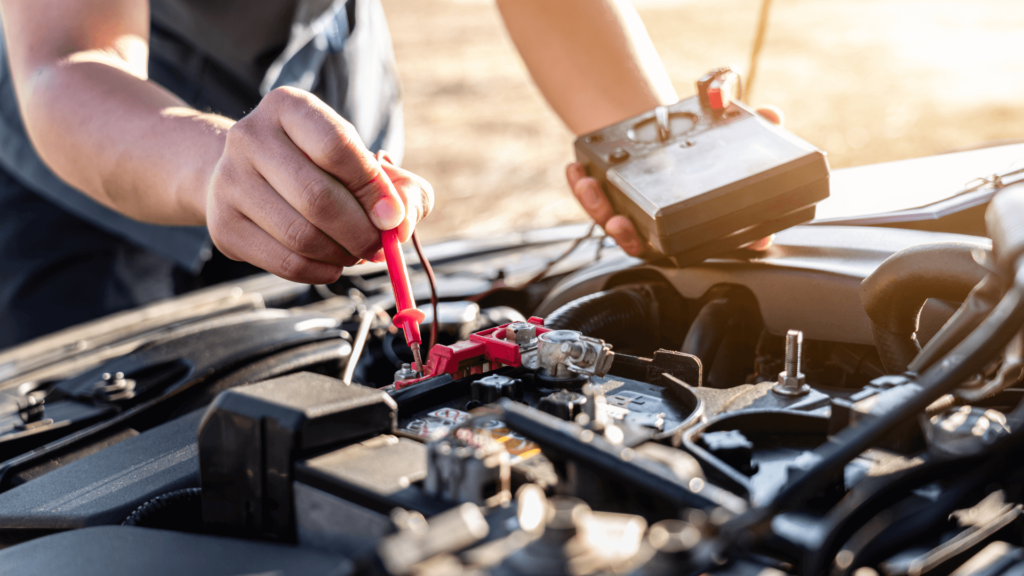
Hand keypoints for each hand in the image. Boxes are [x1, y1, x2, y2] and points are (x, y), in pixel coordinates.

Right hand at [204, 87, 432, 283]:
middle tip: (379, 245)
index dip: (372, 188)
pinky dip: (320, 271)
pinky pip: (285, 262)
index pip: (336, 146)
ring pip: (302, 236)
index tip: (393, 216)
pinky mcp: (223, 225)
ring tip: (355, 251)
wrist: (244, 174)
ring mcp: (229, 182)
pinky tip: (332, 263)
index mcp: (288, 107)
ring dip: (342, 254)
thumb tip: (400, 222)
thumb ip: (399, 185)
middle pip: (318, 198)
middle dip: (361, 231)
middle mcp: (250, 137)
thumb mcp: (361, 159)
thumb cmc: (317, 165)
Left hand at [567, 105, 785, 256]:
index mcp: (699, 220)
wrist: (656, 131)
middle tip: (622, 224)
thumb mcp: (718, 132)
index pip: (720, 240)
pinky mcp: (608, 204)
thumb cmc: (690, 142)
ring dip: (601, 214)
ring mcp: (636, 218)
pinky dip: (583, 189)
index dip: (727, 246)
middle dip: (631, 238)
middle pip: (650, 245)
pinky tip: (577, 172)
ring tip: (593, 192)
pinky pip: (593, 204)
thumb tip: (771, 115)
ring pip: (617, 229)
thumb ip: (743, 126)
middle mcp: (667, 227)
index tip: (714, 241)